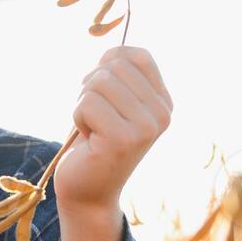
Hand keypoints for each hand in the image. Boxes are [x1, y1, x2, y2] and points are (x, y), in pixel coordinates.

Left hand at [54, 46, 172, 217]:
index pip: (135, 54)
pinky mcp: (124, 139)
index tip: (104, 97)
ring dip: (83, 105)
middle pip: (113, 65)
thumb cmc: (95, 140)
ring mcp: (147, 127)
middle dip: (90, 87)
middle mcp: (162, 114)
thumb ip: (117, 72)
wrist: (88, 190)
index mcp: (164, 101)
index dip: (107, 66)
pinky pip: (86, 103)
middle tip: (95, 118)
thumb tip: (114, 49)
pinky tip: (89, 141)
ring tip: (93, 130)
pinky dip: (77, 119)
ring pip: (97, 82)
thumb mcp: (111, 100)